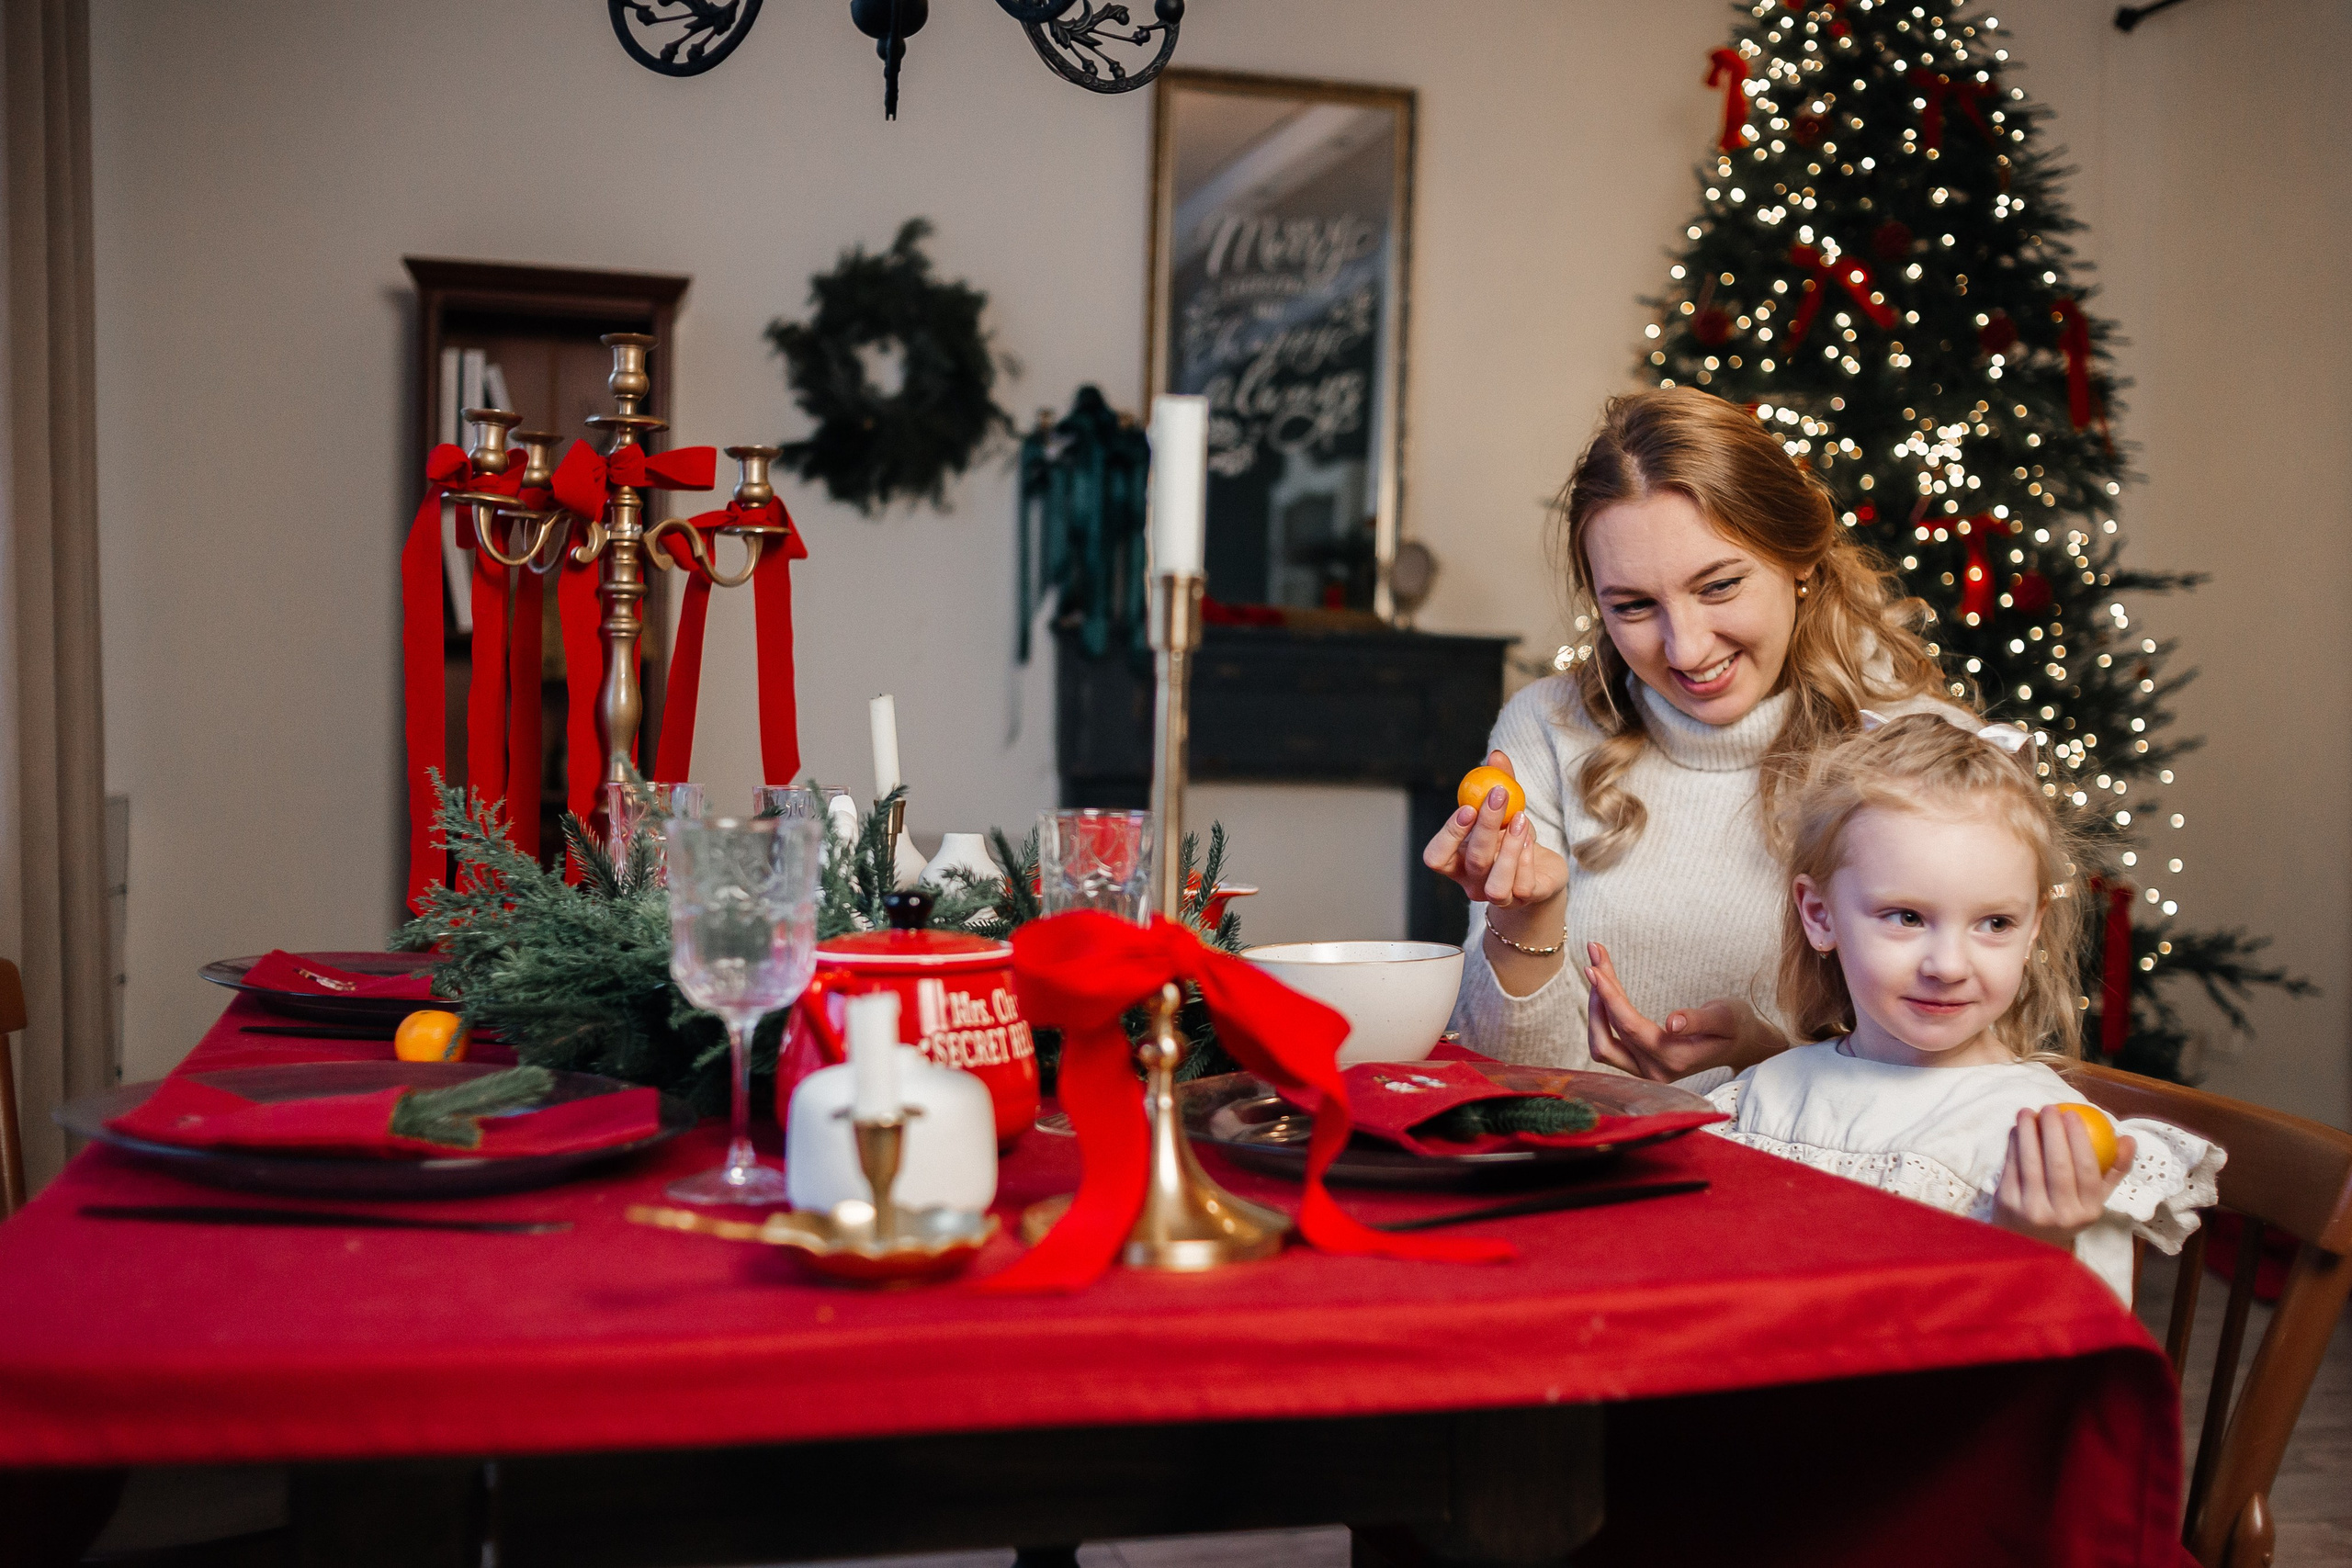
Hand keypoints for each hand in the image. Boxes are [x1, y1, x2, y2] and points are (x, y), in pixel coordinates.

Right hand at [1421, 751, 1568, 911]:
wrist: (1540, 871)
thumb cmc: (1512, 838)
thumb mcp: (1504, 810)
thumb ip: (1498, 782)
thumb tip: (1497, 755)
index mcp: (1456, 862)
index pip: (1437, 857)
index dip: (1449, 835)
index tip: (1468, 807)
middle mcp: (1472, 883)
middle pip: (1474, 860)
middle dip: (1486, 824)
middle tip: (1499, 793)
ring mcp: (1499, 897)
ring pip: (1496, 882)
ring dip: (1509, 847)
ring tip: (1520, 818)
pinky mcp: (1526, 899)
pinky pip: (1523, 885)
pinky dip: (1526, 859)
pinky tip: (1530, 840)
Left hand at [1584, 943, 1785, 1081]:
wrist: (1743, 1046)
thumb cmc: (1736, 1026)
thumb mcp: (1725, 1018)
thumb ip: (1700, 1021)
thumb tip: (1673, 1023)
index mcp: (1674, 1058)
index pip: (1630, 1027)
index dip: (1608, 997)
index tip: (1594, 968)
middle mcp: (1654, 1071)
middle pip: (1607, 1036)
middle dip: (1597, 998)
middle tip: (1594, 961)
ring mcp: (1645, 1072)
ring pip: (1602, 1043)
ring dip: (1595, 1008)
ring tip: (1598, 970)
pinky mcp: (1640, 1065)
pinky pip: (1610, 1042)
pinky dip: (1602, 1016)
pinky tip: (1603, 989)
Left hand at [1993, 1106, 2135, 1247]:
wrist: (2029, 1242)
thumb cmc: (2067, 1211)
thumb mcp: (2093, 1199)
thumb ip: (2113, 1170)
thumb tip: (2128, 1139)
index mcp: (2088, 1212)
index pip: (2087, 1170)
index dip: (2080, 1139)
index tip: (2073, 1114)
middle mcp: (2062, 1214)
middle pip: (2058, 1165)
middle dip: (2053, 1131)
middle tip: (2050, 1108)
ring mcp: (2032, 1210)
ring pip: (2031, 1163)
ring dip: (2028, 1133)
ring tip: (2028, 1112)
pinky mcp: (2007, 1205)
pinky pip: (2011, 1167)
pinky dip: (2013, 1145)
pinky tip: (2016, 1129)